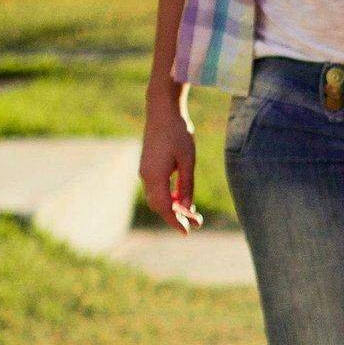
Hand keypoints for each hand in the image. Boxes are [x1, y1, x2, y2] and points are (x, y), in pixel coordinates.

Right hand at [140, 85, 201, 232]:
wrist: (162, 112)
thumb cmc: (178, 133)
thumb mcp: (188, 162)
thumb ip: (186, 186)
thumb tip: (187, 207)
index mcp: (155, 176)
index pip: (164, 207)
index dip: (175, 222)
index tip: (187, 232)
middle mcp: (146, 175)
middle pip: (159, 205)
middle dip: (176, 217)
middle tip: (197, 224)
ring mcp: (145, 170)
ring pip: (157, 198)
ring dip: (174, 208)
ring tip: (194, 214)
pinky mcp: (148, 166)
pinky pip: (157, 189)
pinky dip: (169, 197)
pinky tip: (183, 200)